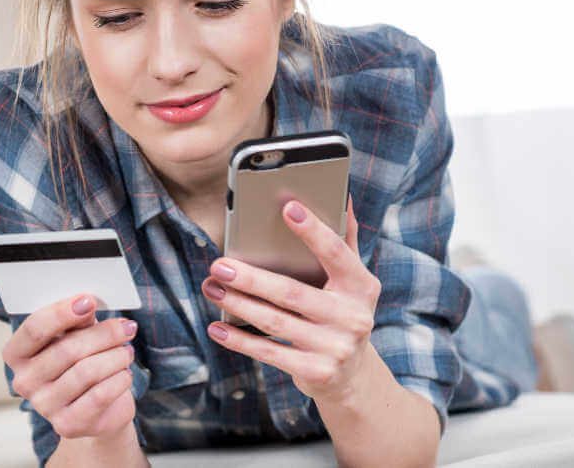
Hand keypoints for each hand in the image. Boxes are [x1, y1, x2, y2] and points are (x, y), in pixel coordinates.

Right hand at [2, 294, 137, 438]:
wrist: (97, 409)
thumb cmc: (83, 363)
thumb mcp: (77, 335)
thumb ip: (78, 320)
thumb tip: (87, 304)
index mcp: (17, 354)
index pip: (34, 328)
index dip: (62, 313)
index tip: (89, 301)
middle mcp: (24, 381)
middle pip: (66, 349)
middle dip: (103, 334)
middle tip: (127, 327)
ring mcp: (44, 406)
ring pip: (86, 372)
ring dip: (115, 356)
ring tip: (127, 351)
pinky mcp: (67, 425)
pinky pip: (99, 395)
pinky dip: (118, 379)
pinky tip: (125, 373)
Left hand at [201, 196, 381, 406]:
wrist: (352, 376)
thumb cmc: (342, 312)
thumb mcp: (352, 280)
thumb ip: (346, 240)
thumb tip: (343, 197)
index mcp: (362, 286)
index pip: (336, 253)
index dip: (313, 230)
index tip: (287, 207)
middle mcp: (354, 317)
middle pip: (293, 292)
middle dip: (251, 277)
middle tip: (219, 264)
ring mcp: (336, 348)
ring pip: (275, 321)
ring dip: (238, 304)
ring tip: (212, 287)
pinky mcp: (316, 372)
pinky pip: (269, 352)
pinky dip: (239, 340)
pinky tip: (217, 327)